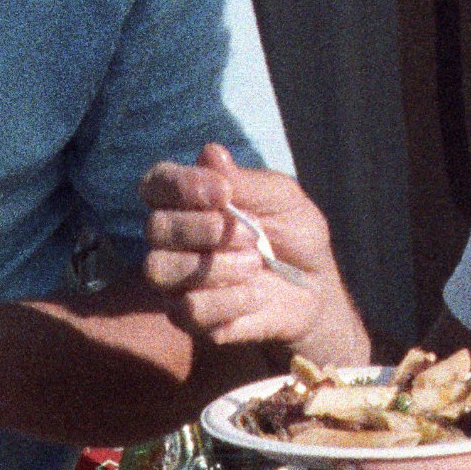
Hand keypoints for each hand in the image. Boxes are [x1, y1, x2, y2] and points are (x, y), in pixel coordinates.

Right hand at [140, 144, 338, 350]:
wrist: (315, 287)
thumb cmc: (294, 233)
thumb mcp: (283, 200)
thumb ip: (247, 181)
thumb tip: (211, 152)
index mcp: (189, 199)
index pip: (157, 183)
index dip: (181, 185)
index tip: (223, 192)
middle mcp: (172, 237)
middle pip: (155, 228)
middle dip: (205, 229)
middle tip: (252, 235)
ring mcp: (176, 279)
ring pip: (161, 270)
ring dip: (215, 266)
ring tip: (255, 263)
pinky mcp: (188, 317)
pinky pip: (187, 309)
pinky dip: (228, 300)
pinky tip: (255, 295)